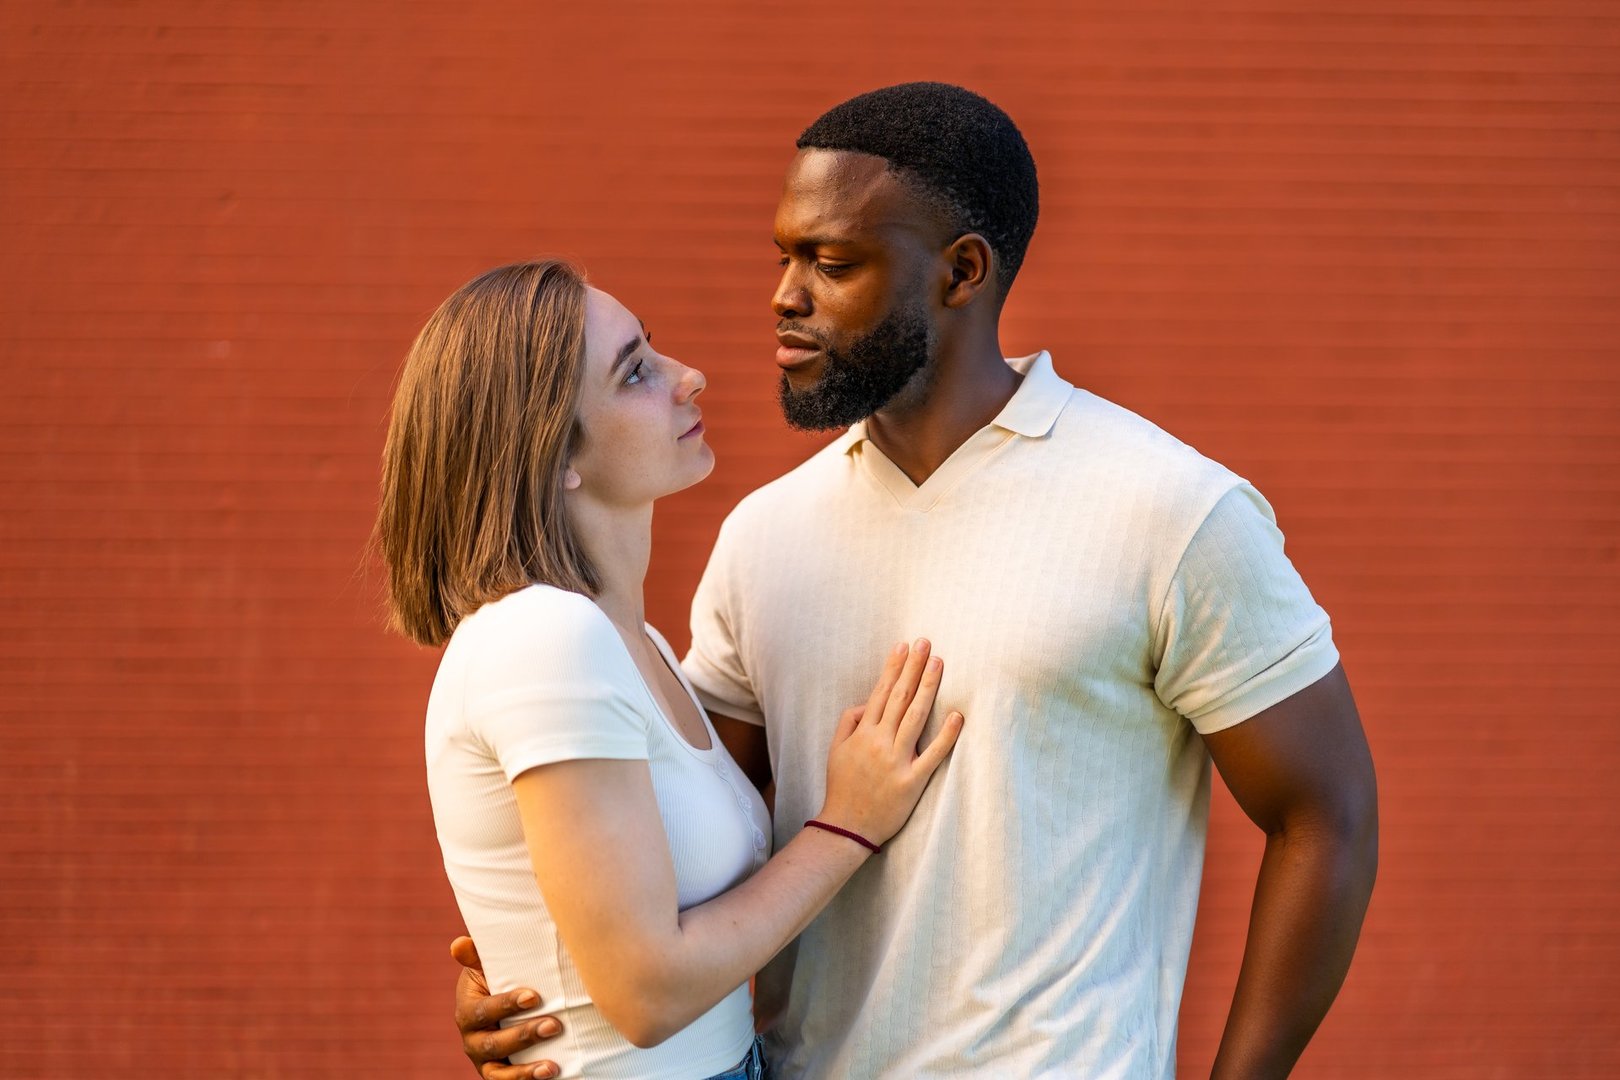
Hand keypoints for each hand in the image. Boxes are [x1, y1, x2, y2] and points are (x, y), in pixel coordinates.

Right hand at [451, 936, 563, 1079]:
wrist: (505, 1007)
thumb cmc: (499, 980)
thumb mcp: (487, 968)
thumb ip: (476, 957)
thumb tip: (459, 944)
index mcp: (467, 1011)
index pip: (484, 1010)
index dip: (507, 1005)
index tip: (533, 997)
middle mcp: (472, 1039)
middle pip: (494, 1043)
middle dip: (524, 1035)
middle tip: (554, 1025)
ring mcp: (484, 1061)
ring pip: (499, 1072)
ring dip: (525, 1071)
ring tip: (551, 1066)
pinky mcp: (498, 1074)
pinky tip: (550, 1074)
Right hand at [818, 639, 963, 846]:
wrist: (846, 826)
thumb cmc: (842, 786)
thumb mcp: (835, 749)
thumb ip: (849, 721)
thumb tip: (868, 702)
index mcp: (862, 733)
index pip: (881, 692)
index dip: (893, 667)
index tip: (904, 646)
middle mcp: (879, 742)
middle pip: (900, 697)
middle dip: (913, 667)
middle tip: (926, 643)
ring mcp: (896, 761)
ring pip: (915, 717)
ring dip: (928, 687)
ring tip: (938, 664)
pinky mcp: (912, 781)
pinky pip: (932, 755)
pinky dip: (946, 735)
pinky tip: (958, 716)